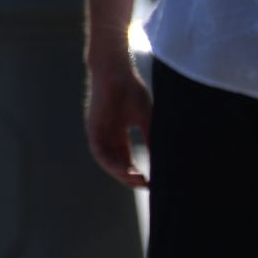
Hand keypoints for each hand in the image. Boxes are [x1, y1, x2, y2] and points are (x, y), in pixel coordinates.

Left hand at [85, 55, 151, 188]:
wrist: (115, 72)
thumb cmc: (131, 90)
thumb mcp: (146, 119)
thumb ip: (152, 139)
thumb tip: (164, 159)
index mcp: (119, 133)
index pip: (127, 160)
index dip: (138, 172)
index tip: (152, 181)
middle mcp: (107, 136)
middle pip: (117, 164)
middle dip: (131, 177)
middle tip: (147, 185)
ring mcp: (99, 134)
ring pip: (108, 162)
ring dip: (122, 174)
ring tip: (138, 180)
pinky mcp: (92, 130)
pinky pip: (100, 154)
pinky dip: (112, 164)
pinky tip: (126, 170)